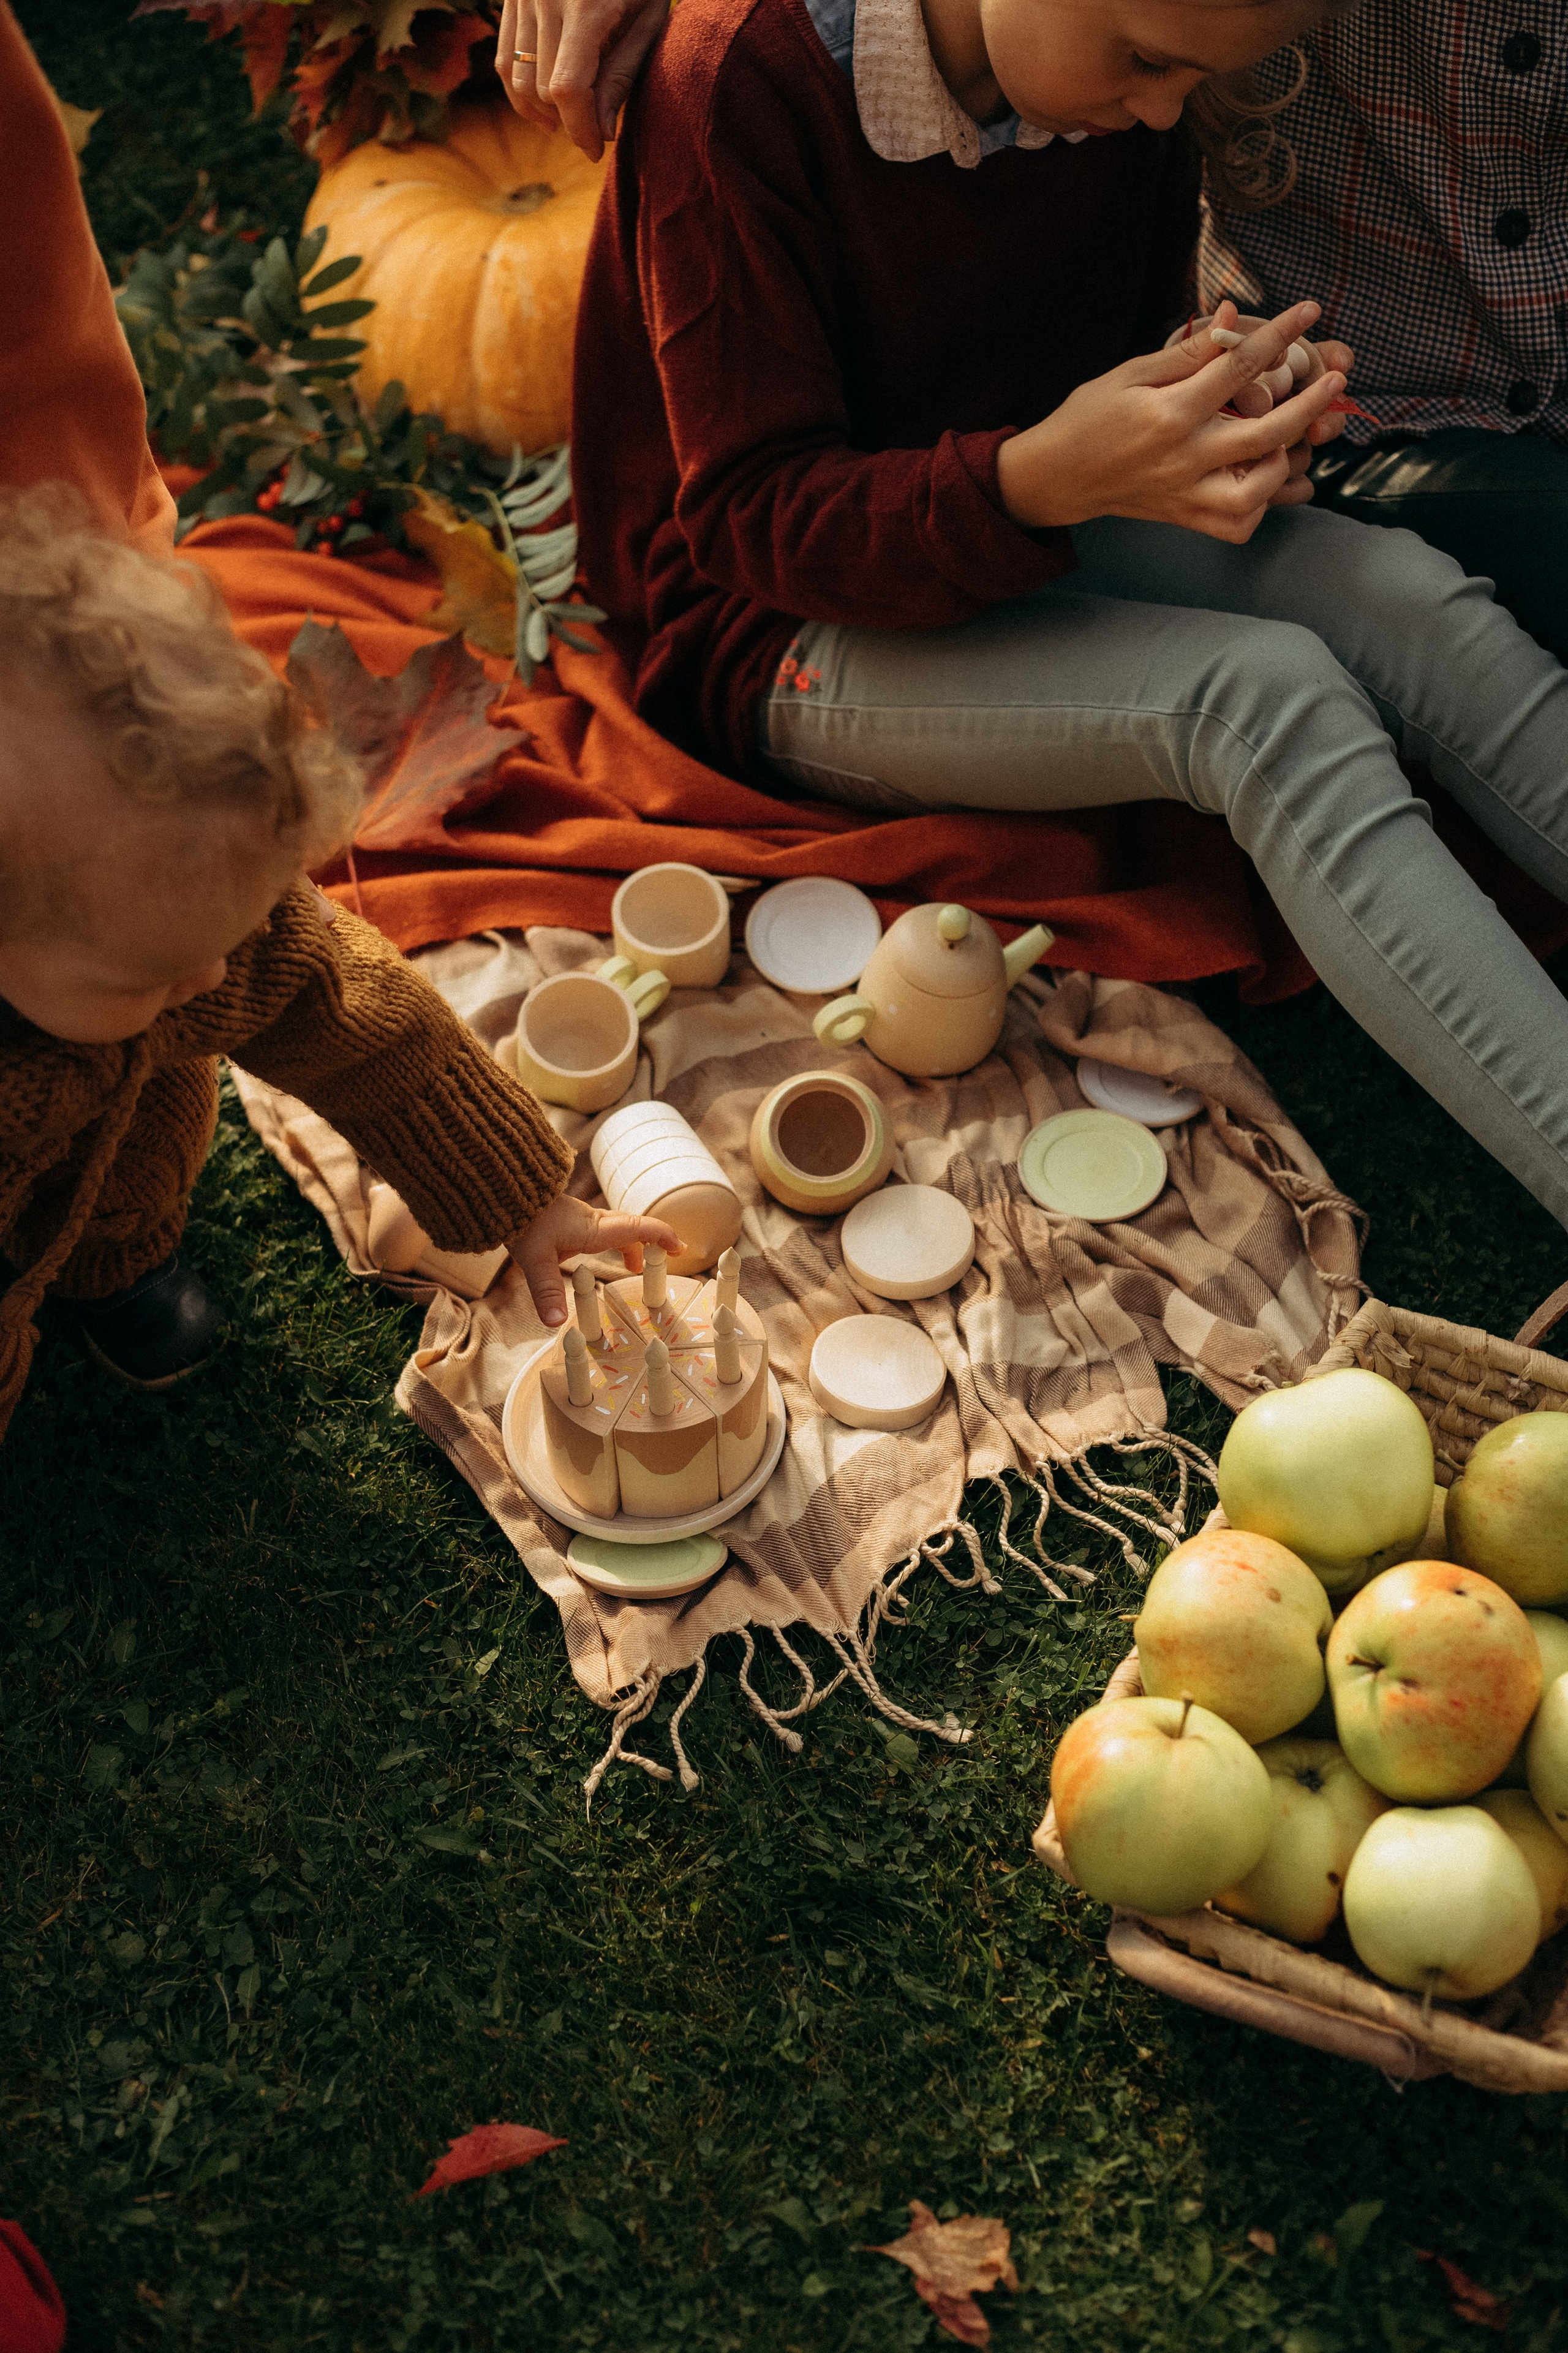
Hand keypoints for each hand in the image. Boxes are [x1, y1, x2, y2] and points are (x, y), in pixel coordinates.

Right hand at [495, 0, 668, 155]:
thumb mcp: (647, 18)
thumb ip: (622, 74)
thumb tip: (601, 134)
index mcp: (586, 6)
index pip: (568, 87)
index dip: (580, 128)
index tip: (596, 149)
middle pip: (543, 88)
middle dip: (569, 118)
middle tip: (595, 128)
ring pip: (519, 79)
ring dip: (543, 110)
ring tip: (571, 119)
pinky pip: (505, 59)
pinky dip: (521, 90)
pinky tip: (545, 108)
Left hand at [506, 1195, 681, 1326]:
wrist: (502, 1191)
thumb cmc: (521, 1220)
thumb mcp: (534, 1260)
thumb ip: (547, 1292)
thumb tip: (557, 1323)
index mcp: (593, 1229)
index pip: (638, 1228)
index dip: (661, 1236)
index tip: (678, 1248)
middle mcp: (592, 1221)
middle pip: (632, 1228)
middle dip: (652, 1241)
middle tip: (666, 1256)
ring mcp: (581, 1218)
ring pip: (617, 1228)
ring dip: (631, 1244)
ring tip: (632, 1266)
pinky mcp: (568, 1219)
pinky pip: (601, 1227)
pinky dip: (612, 1240)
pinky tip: (598, 1253)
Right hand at [998, 301, 1346, 542]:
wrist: (1058, 477)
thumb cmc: (1091, 416)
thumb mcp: (1132, 373)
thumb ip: (1188, 352)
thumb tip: (1232, 316)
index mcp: (1171, 413)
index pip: (1240, 366)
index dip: (1281, 333)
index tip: (1309, 311)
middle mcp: (1184, 457)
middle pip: (1268, 432)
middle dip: (1310, 403)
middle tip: (1335, 379)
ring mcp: (1187, 494)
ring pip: (1259, 490)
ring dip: (1286, 463)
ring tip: (1292, 438)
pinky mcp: (1186, 518)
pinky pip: (1239, 524)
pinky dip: (1262, 504)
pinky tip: (1265, 478)